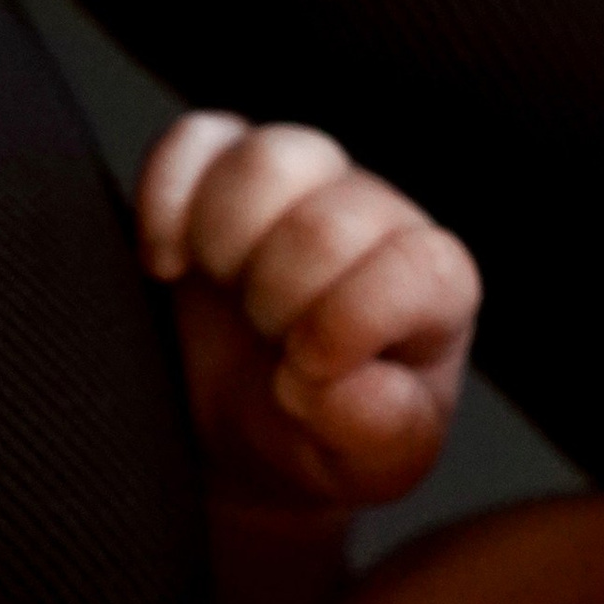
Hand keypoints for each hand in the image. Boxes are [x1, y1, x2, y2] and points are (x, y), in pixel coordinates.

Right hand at [138, 115, 481, 510]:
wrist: (250, 424)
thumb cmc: (326, 438)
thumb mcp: (370, 463)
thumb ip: (378, 431)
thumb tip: (346, 385)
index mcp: (436, 287)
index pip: (414, 267)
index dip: (346, 326)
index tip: (303, 376)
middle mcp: (378, 217)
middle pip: (326, 222)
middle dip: (278, 300)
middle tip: (267, 340)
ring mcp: (304, 183)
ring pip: (270, 160)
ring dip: (228, 241)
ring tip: (227, 292)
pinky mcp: (225, 164)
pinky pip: (195, 140)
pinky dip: (167, 198)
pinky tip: (169, 264)